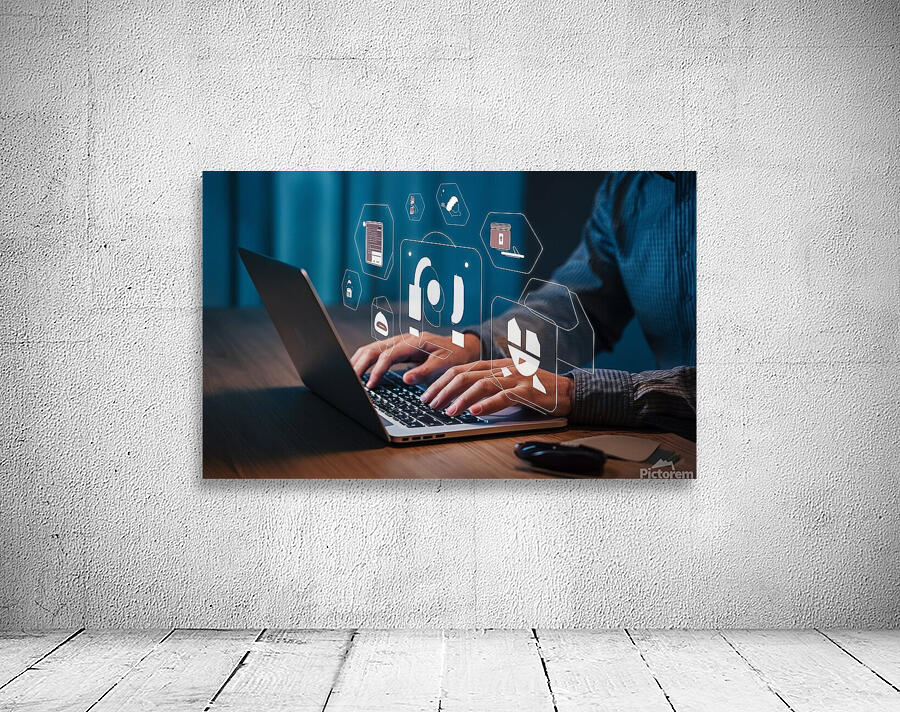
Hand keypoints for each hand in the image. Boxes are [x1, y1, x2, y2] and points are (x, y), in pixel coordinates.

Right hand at [350, 331, 480, 388]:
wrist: (461, 346)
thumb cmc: (454, 356)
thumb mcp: (444, 364)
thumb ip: (425, 371)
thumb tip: (406, 379)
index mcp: (414, 342)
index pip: (388, 355)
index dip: (377, 371)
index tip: (371, 386)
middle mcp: (403, 339)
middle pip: (373, 349)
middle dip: (359, 365)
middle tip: (350, 382)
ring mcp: (398, 342)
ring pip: (371, 349)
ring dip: (358, 362)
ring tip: (348, 378)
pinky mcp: (396, 348)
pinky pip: (375, 353)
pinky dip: (364, 361)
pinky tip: (357, 372)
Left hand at [419, 359, 573, 416]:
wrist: (567, 391)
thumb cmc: (535, 390)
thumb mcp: (508, 383)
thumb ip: (488, 386)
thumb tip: (460, 400)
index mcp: (496, 365)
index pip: (461, 369)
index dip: (441, 381)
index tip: (427, 394)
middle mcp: (503, 368)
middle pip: (466, 375)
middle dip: (443, 390)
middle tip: (429, 404)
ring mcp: (515, 378)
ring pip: (481, 384)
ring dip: (461, 399)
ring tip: (448, 412)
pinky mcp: (528, 391)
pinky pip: (504, 396)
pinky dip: (487, 404)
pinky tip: (474, 412)